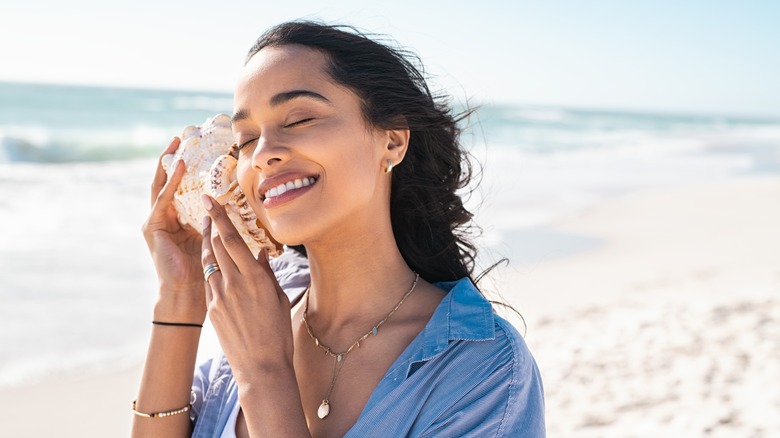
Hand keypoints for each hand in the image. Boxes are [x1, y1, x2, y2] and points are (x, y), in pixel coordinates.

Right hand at [142, 138, 205, 317]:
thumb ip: (218, 225)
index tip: (198, 148)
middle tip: (181, 136)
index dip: (187, 168)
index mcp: (180, 220)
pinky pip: (163, 198)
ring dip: (168, 163)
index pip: (182, 187)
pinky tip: (179, 166)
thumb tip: (236, 211)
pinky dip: (170, 181)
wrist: (188, 294)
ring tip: (177, 144)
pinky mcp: (152, 226)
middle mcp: (165, 217)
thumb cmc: (205, 271)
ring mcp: (156, 221)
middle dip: (172, 158)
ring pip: (161, 185)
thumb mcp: (214, 240)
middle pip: (167, 181)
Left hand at [200, 194, 294, 381]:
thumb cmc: (277, 332)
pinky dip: (212, 268)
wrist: (260, 366)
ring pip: (209, 261)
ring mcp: (219, 296)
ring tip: (208, 231)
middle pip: (217, 245)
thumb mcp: (278, 298)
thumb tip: (261, 253)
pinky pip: (209, 281)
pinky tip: (216, 264)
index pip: (232, 239)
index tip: (209, 199)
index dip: (219, 217)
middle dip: (211, 225)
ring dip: (208, 244)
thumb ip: (267, 273)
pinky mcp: (212, 309)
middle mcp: (233, 283)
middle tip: (207, 208)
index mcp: (254, 278)